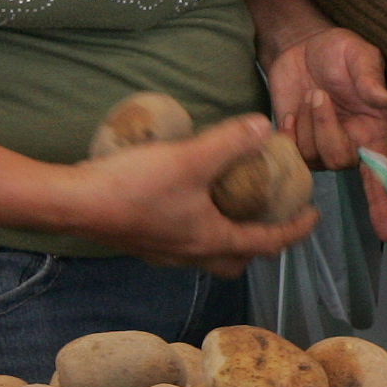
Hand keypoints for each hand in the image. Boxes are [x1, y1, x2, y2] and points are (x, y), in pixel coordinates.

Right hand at [57, 115, 321, 272]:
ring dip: (228, 235)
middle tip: (273, 218)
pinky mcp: (143, 241)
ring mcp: (164, 252)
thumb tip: (266, 126)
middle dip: (260, 244)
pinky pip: (183, 241)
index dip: (295, 231)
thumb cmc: (134, 187)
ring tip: (234, 205)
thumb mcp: (190, 158)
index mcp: (211, 240)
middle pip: (237, 260)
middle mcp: (190, 254)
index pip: (267, 243)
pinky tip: (191, 200)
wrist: (73, 204)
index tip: (314, 216)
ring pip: (208, 253)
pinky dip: (199, 226)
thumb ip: (229, 142)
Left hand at [266, 24, 386, 232]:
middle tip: (319, 94)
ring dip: (305, 124)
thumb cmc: (339, 50)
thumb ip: (370, 75)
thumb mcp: (360, 54)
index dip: (382, 202)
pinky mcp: (294, 144)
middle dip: (325, 128)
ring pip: (311, 158)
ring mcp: (320, 148)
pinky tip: (290, 112)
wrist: (301, 45)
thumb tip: (382, 98)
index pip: (381, 173)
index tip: (385, 231)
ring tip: (307, 97)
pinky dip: (286, 132)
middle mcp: (350, 145)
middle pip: (339, 161)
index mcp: (374, 130)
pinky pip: (288, 154)